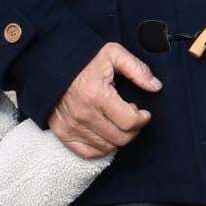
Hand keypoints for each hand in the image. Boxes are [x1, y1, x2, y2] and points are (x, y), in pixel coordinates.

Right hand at [50, 42, 160, 157]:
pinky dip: (100, 148)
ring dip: (118, 138)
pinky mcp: (61, 132)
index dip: (142, 119)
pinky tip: (105, 136)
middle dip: (133, 130)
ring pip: (106, 147)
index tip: (143, 113)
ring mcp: (71, 125)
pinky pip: (86, 152)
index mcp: (97, 95)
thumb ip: (137, 69)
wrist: (50, 61)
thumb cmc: (83, 57)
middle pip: (120, 138)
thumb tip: (155, 87)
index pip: (129, 122)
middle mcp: (83, 114)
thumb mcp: (113, 54)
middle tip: (131, 117)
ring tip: (117, 122)